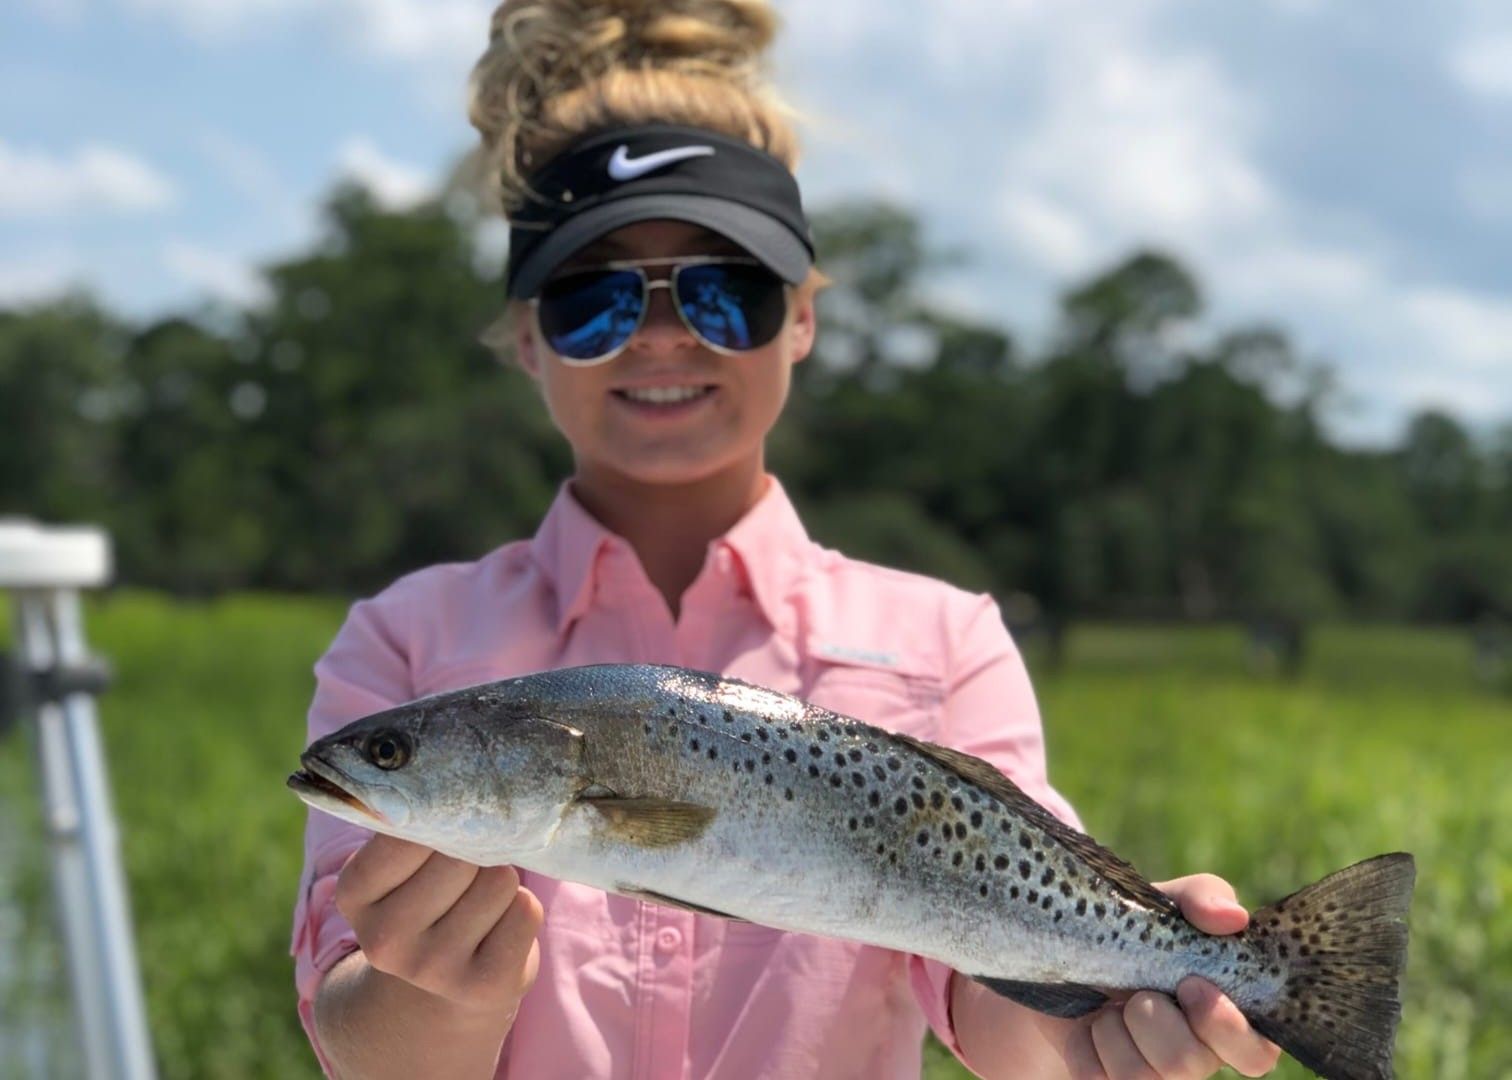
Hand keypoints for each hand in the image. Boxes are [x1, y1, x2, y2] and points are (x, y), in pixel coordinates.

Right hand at [333, 833, 543, 1018]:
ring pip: (499, 880)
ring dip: (500, 882)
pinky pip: (525, 911)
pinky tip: (499, 929)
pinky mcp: (483, 986)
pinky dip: (522, 910)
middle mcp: (384, 940)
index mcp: (354, 895)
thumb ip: (417, 827)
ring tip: (480, 903)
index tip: (444, 833)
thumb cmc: (428, 896)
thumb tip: (459, 790)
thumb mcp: (401, 864)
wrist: (444, 984)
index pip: (409, 834)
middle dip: (476, 851)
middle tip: (466, 874)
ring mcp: (432, 969)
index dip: (442, 822)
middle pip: (460, 856)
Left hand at [1059, 874, 1281, 1079]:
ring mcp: (1152, 1073)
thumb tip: (1234, 917)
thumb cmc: (1134, 924)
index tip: (1192, 985)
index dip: (1227, 1028)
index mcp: (1228, 1015)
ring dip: (1116, 1024)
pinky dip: (1086, 1039)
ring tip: (1112, 997)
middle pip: (1189, 1063)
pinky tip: (1089, 1017)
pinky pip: (1097, 1074)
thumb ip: (1204, 897)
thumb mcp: (1167, 901)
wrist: (1064, 943)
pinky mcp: (1106, 1079)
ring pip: (1141, 1074)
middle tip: (1142, 991)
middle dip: (1157, 1020)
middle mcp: (1196, 1053)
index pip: (1256, 1053)